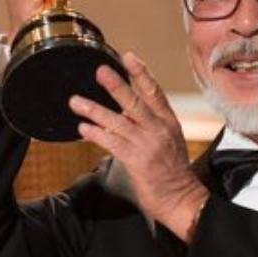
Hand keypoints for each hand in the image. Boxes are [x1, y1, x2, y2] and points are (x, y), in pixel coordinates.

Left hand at [68, 53, 208, 241]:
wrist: (181, 200)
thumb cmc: (171, 174)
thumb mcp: (167, 141)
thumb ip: (149, 125)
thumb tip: (124, 112)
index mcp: (168, 122)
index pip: (154, 92)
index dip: (141, 73)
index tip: (128, 56)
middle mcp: (159, 130)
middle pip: (135, 101)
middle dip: (116, 84)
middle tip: (99, 70)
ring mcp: (149, 145)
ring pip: (118, 121)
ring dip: (94, 110)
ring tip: (76, 101)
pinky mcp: (138, 161)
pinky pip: (113, 143)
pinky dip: (96, 134)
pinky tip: (83, 128)